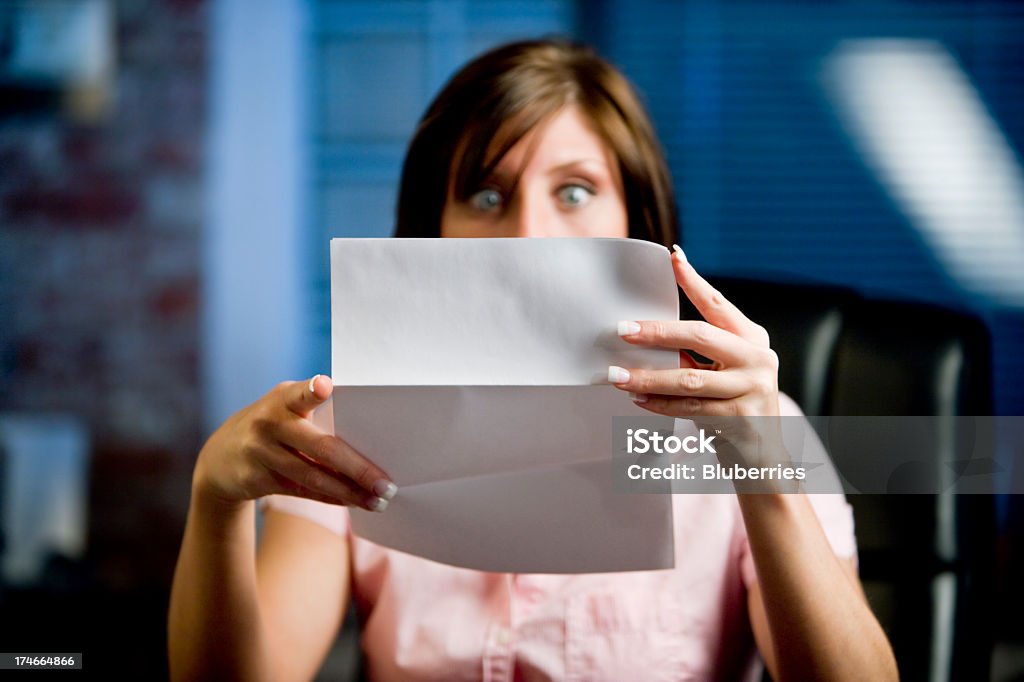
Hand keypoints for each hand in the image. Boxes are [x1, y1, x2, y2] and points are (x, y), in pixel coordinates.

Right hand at [193, 375, 396, 511]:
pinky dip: (331, 498)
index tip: (325, 387)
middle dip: (358, 469)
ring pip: (314, 477)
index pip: (300, 393)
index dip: (312, 390)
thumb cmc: (272, 424)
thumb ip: (315, 413)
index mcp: (283, 398)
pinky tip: (353, 502)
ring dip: (349, 492)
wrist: (219, 455)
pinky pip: (302, 491)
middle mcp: (269, 423)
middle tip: (386, 485)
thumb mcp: (284, 407)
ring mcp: (260, 452)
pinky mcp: (256, 479)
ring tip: (377, 501)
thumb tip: (368, 435)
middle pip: (322, 448)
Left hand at [609, 247, 791, 480]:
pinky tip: (638, 401)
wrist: (763, 458)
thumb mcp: (722, 372)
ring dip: (648, 377)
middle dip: (657, 332)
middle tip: (623, 330)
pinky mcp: (743, 417)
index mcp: (752, 338)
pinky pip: (691, 408)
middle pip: (701, 335)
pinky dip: (660, 404)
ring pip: (690, 378)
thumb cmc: (733, 408)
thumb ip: (696, 353)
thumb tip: (644, 333)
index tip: (672, 258)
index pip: (718, 303)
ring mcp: (754, 387)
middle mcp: (759, 357)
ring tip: (617, 376)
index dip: (694, 281)